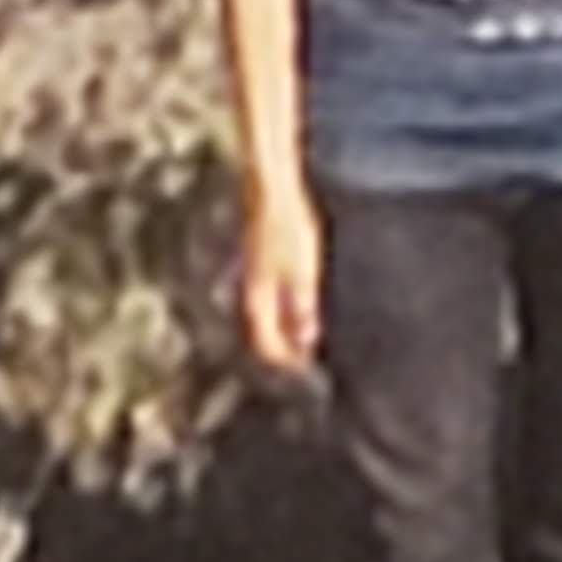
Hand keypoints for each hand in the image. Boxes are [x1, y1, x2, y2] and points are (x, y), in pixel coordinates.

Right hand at [240, 188, 323, 373]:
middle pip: (264, 333)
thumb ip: (303, 307)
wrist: (272, 190)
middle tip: (308, 360)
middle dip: (285, 350)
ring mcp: (255, 278)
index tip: (306, 371)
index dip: (286, 362)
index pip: (266, 344)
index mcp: (260, 298)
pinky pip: (271, 299)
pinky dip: (285, 312)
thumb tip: (306, 340)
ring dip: (286, 332)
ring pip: (267, 316)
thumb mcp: (303, 271)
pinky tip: (303, 307)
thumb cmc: (289, 228)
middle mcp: (252, 292)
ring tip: (309, 338)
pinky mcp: (262, 264)